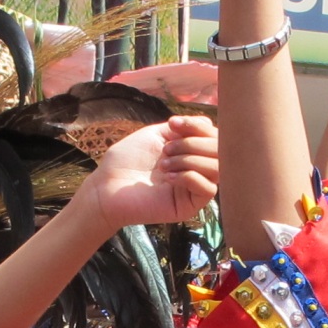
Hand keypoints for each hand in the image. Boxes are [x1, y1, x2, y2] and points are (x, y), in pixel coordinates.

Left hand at [81, 114, 219, 230]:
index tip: (172, 123)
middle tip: (166, 149)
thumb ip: (184, 127)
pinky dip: (189, 177)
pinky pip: (208, 189)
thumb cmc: (127, 160)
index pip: (214, 135)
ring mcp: (195, 188)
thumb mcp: (157, 134)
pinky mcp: (190, 206)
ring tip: (164, 165)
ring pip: (217, 168)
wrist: (107, 186)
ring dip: (189, 160)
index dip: (198, 126)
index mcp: (191, 151)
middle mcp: (197, 168)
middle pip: (221, 151)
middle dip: (193, 144)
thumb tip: (207, 121)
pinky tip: (168, 177)